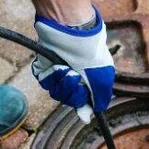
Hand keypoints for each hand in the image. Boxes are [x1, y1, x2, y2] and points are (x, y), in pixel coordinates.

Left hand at [32, 7, 114, 123]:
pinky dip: (52, 75)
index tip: (83, 105)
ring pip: (56, 93)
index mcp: (88, 81)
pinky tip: (57, 65)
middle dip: (72, 91)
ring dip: (62, 82)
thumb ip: (99, 99)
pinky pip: (46, 82)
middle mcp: (73, 78)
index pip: (82, 102)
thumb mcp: (103, 77)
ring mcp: (58, 73)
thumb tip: (87, 118)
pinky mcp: (45, 68)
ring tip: (67, 67)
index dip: (82, 105)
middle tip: (76, 76)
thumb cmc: (91, 52)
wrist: (72, 30)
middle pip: (69, 100)